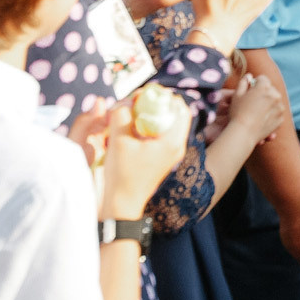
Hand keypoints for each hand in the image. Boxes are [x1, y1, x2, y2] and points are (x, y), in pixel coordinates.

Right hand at [100, 103, 188, 220]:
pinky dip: (150, 127)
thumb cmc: (122, 176)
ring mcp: (172, 153)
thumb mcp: (118, 141)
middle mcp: (177, 146)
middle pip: (176, 114)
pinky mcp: (163, 157)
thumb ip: (121, 116)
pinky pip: (161, 135)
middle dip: (158, 105)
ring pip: (168, 124)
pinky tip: (133, 129)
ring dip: (153, 116)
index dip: (164, 96)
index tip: (145, 94)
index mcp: (173, 141)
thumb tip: (125, 102)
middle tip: (138, 102)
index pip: (180, 107)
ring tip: (133, 115)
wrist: (122, 205)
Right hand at [225, 73, 285, 143]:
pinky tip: (261, 119)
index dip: (255, 84)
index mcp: (264, 87)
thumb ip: (243, 82)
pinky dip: (271, 114)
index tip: (250, 91)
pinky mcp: (281, 118)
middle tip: (252, 103)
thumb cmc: (237, 113)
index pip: (262, 78)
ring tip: (256, 112)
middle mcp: (275, 95)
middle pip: (270, 89)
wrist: (243, 133)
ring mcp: (280, 107)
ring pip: (274, 100)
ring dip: (268, 103)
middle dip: (263, 93)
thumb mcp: (237, 95)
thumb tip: (249, 76)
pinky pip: (276, 112)